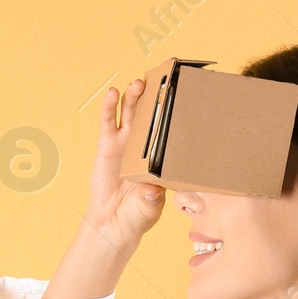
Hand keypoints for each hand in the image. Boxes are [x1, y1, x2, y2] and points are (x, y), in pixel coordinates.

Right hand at [88, 74, 166, 250]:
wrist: (115, 223)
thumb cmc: (139, 214)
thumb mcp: (151, 208)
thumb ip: (151, 200)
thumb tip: (151, 191)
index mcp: (164, 154)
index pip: (174, 126)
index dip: (180, 107)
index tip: (190, 87)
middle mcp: (146, 143)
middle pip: (153, 112)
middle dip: (159, 92)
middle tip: (166, 75)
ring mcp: (127, 141)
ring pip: (132, 112)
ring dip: (136, 95)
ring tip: (139, 83)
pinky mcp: (108, 144)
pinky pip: (109, 122)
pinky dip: (109, 106)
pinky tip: (112, 93)